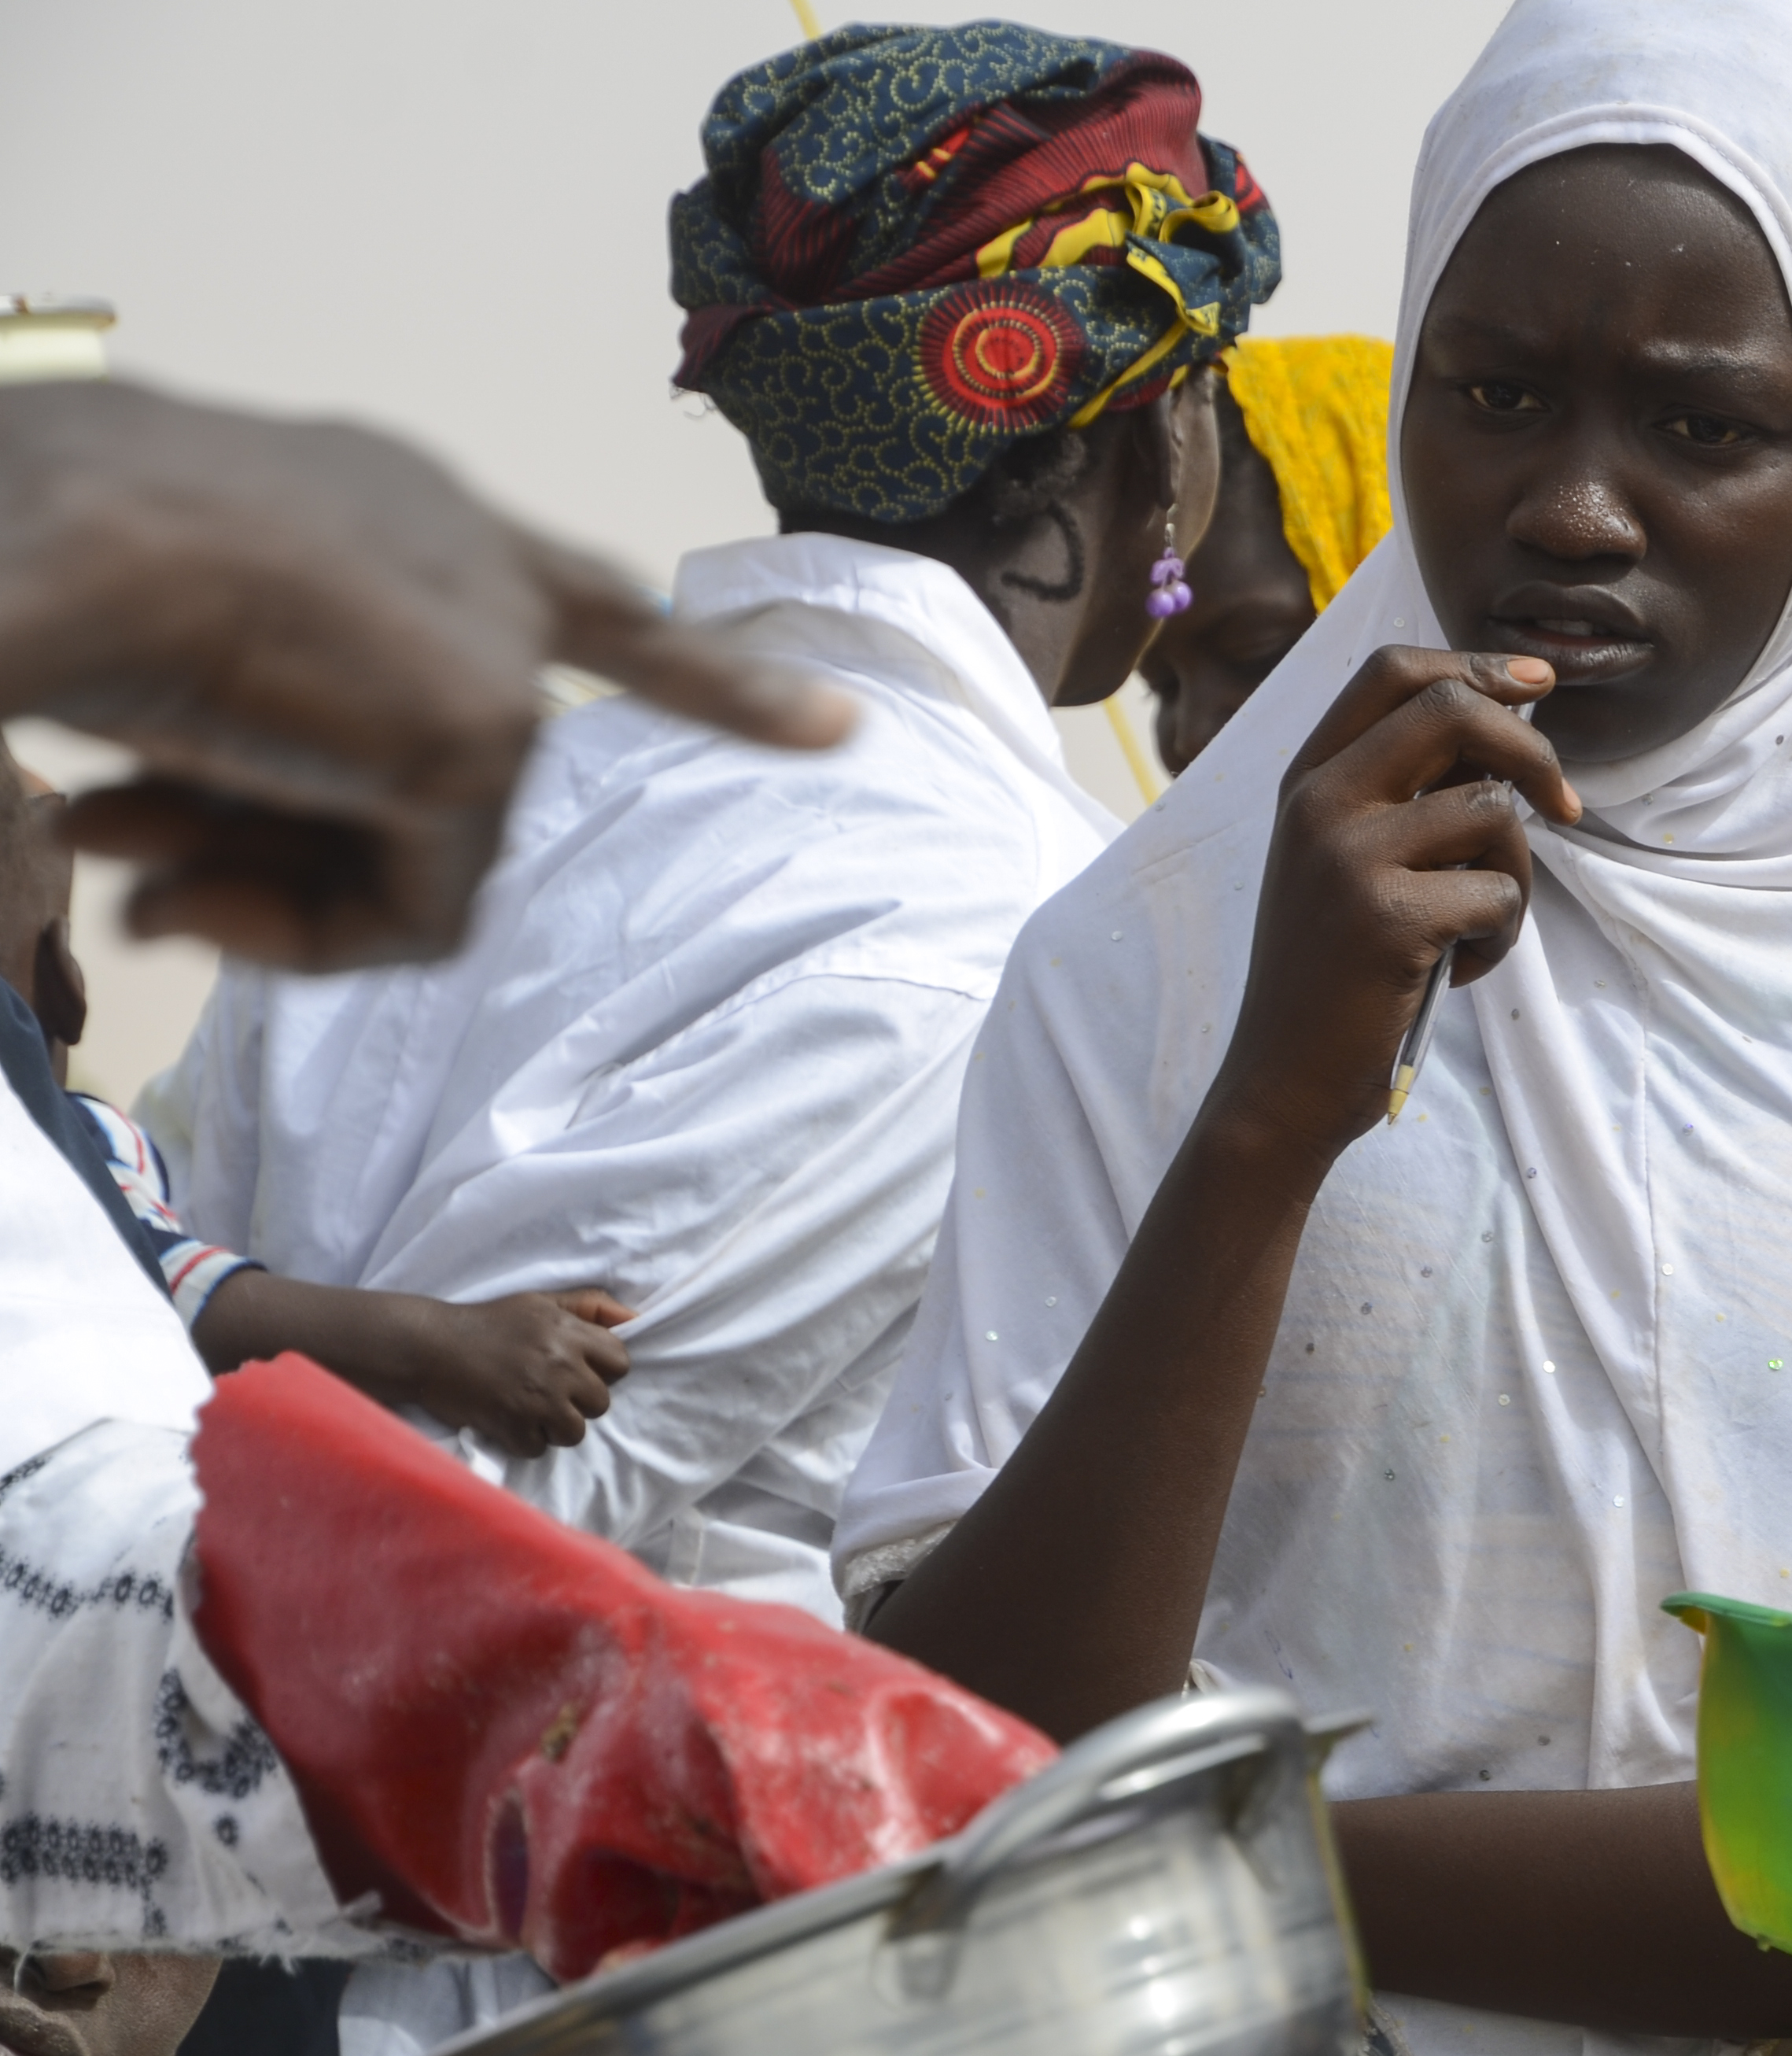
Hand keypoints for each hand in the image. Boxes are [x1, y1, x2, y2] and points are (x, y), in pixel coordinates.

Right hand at [0, 383, 850, 967]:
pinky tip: (181, 895)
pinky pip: (428, 912)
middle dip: (286, 857)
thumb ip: (258, 723)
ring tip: (139, 865)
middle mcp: (469, 560)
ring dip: (272, 894)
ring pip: (428, 854)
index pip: (588, 601)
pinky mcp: (480, 733)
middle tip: (151, 881)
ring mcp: (488, 646)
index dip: (707, 677)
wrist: (43, 530)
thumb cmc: (56, 556)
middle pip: (451, 777)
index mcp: (394, 505)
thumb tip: (224, 867)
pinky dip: (308, 936)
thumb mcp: (169, 630)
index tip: (835, 730)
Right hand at [404, 1288, 637, 1457]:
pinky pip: (539, 1447)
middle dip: (578, 1402)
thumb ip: (590, 1307)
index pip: (620, 1362)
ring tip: (528, 1408)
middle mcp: (558, 1363)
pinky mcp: (512, 1423)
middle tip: (547, 1391)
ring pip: (575, 1431)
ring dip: (554, 1426)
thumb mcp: (540, 1303)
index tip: (579, 1371)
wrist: (427, 1345)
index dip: (603, 1371)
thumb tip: (638, 1318)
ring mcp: (537, 1396)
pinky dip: (523, 1440)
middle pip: (600, 1402)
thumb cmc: (487, 1324)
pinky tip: (506, 1419)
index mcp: (568, 1332)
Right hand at [1206, 648, 1576, 1164]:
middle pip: (1452, 710)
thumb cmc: (1336, 973)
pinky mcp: (1388, 917)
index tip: (1538, 685)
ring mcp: (1348, 856)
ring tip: (1474, 930)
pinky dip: (1501, 939)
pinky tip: (1458, 971)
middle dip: (1532, 751)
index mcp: (1308, 778)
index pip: (1392, 671)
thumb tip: (1509, 724)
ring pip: (1493, 813)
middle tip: (1567, 807)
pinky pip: (1501, 896)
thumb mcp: (1345, 862)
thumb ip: (1401, 794)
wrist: (1283, 1079)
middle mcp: (1319, 801)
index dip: (1476, 665)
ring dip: (1514, 877)